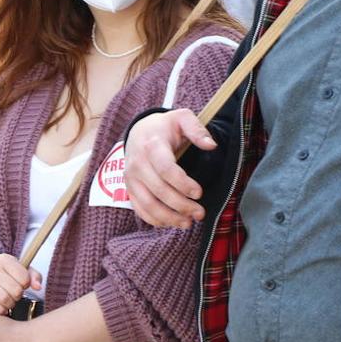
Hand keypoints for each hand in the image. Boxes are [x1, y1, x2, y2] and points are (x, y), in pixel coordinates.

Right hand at [0, 251, 39, 313]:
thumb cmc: (5, 270)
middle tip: (15, 293)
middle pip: (15, 290)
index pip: (23, 278)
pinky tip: (2, 304)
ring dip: (10, 303)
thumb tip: (38, 287)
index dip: (26, 284)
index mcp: (4, 260)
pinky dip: (1, 309)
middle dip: (18, 294)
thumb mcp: (19, 267)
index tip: (22, 284)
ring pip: (4, 299)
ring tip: (9, 299)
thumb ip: (33, 276)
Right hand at [124, 109, 211, 228]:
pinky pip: (139, 208)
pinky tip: (170, 223)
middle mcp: (137, 163)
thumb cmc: (164, 127)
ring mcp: (131, 178)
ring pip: (147, 203)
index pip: (165, 169)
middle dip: (181, 205)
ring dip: (168, 217)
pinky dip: (154, 219)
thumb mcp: (182, 118)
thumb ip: (197, 129)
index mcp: (151, 146)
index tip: (199, 192)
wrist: (140, 131)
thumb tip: (211, 145)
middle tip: (200, 213)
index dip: (183, 184)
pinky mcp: (129, 188)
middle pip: (158, 190)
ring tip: (188, 223)